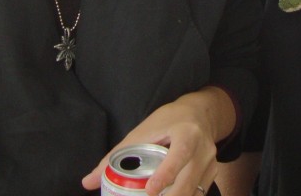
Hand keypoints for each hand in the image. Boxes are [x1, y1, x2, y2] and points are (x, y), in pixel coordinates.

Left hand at [82, 87, 234, 195]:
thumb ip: (116, 156)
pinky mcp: (212, 174)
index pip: (179, 155)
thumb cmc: (170, 120)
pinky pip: (198, 194)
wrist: (202, 113)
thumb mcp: (144, 130)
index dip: (165, 175)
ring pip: (194, 192)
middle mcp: (203, 149)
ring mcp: (210, 164)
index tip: (151, 190)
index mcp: (187, 133)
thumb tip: (88, 182)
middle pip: (188, 182)